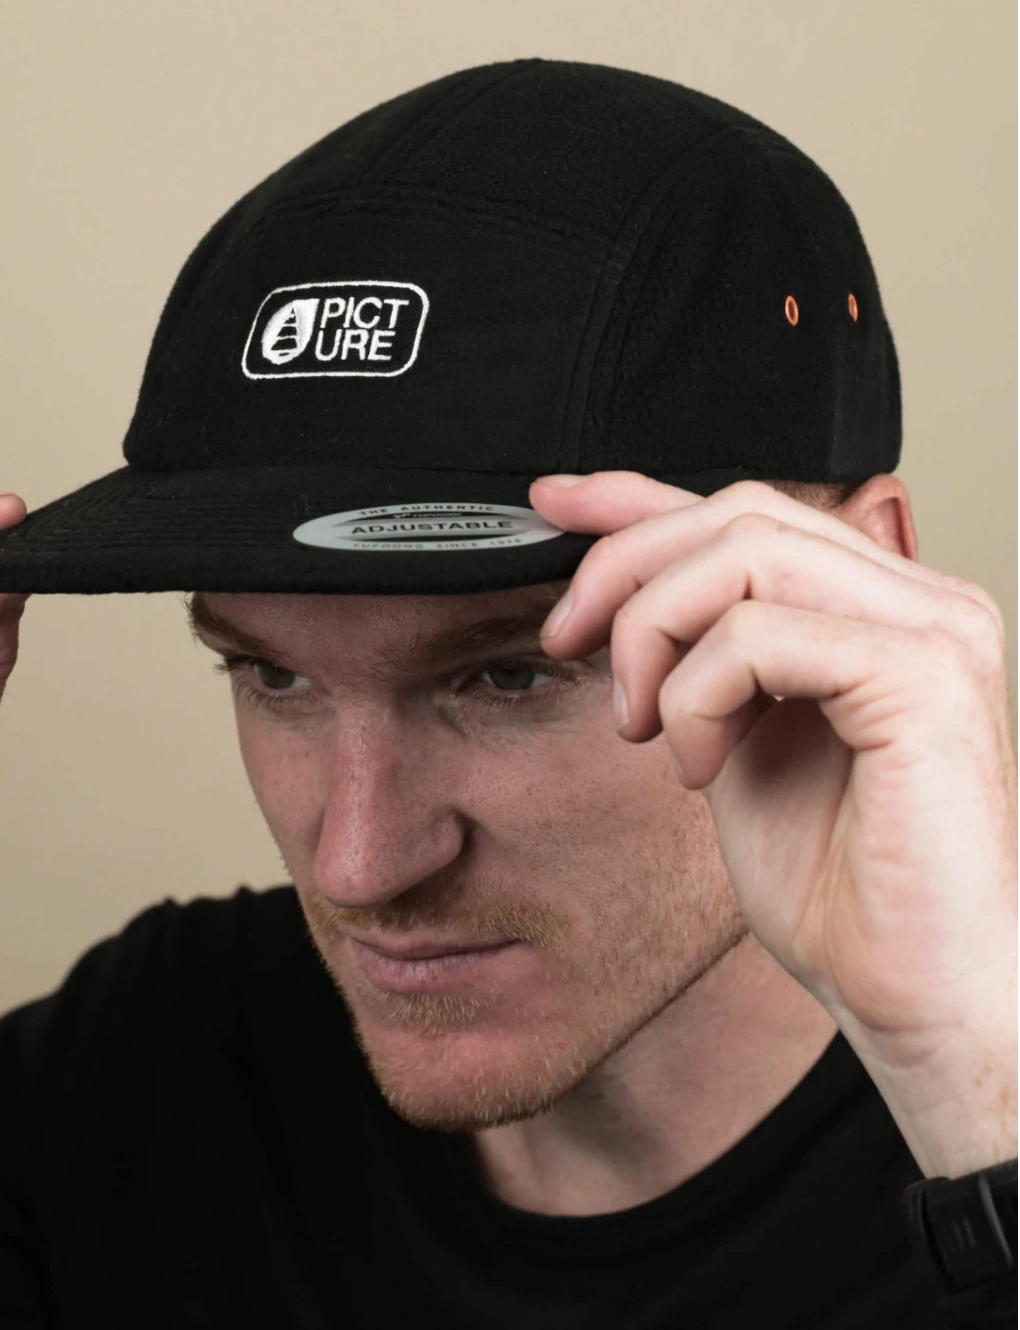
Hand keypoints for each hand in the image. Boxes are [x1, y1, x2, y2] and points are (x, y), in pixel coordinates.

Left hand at [530, 471, 1016, 1177]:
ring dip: (654, 634)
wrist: (913, 992)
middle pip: (738, 511)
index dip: (638, 496)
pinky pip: (761, 632)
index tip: (554, 504)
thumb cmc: (840, 884)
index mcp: (878, 607)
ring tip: (644, 725)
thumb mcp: (732, 737)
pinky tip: (698, 763)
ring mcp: (933, 631)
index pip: (750, 510)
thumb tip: (631, 594)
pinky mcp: (926, 679)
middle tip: (570, 643)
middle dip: (623, 569)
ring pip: (744, 551)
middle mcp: (918, 601)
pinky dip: (699, 694)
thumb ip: (699, 653)